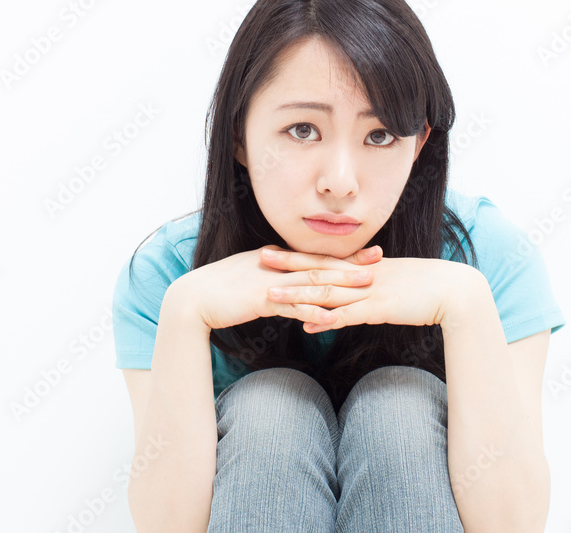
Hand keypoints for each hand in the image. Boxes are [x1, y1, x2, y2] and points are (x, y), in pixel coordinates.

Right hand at [178, 244, 383, 331]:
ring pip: (311, 283)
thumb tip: (287, 279)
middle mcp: (275, 265)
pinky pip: (291, 307)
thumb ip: (270, 276)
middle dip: (350, 264)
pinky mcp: (260, 300)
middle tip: (378, 262)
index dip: (343, 256)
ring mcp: (269, 281)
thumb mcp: (249, 277)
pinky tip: (332, 318)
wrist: (191, 299)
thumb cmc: (218, 290)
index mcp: (274, 258)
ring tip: (365, 286)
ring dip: (339, 284)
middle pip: (319, 264)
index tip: (368, 253)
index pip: (314, 256)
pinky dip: (312, 312)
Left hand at [260, 248, 463, 332]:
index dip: (297, 255)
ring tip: (270, 296)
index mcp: (364, 266)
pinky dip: (328, 319)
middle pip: (319, 270)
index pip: (325, 259)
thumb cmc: (426, 287)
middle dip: (288, 266)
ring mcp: (370, 290)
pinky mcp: (381, 308)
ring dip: (298, 295)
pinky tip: (308, 325)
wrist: (454, 289)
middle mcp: (363, 275)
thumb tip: (353, 293)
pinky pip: (350, 315)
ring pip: (327, 292)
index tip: (273, 250)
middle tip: (260, 259)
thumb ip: (371, 285)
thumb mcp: (394, 281)